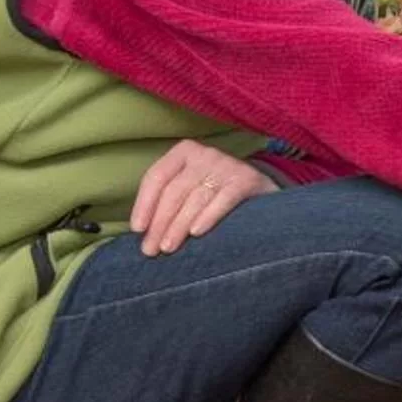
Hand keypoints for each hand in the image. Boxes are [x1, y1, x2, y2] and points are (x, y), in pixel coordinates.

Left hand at [134, 139, 275, 256]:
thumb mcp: (191, 188)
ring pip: (195, 198)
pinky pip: (223, 200)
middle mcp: (205, 154)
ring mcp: (226, 165)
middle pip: (174, 191)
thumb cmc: (217, 193)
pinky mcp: (247, 179)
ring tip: (168, 248)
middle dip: (160, 222)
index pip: (157, 177)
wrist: (263, 191)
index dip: (144, 204)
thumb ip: (168, 200)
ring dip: (179, 226)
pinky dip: (208, 216)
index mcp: (184, 152)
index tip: (138, 229)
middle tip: (151, 249)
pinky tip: (196, 233)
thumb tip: (141, 230)